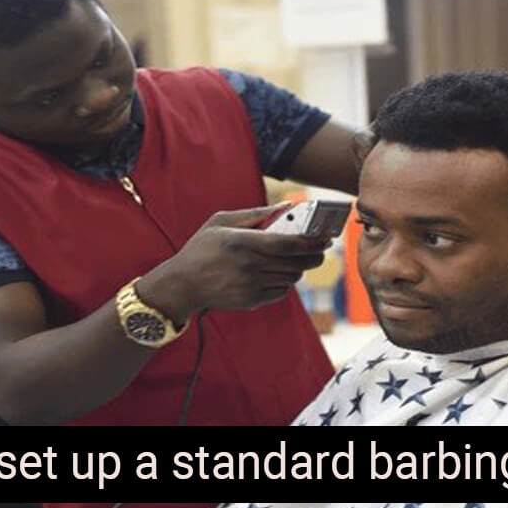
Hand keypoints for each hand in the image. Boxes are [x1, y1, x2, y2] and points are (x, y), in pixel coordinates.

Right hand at [136, 204, 330, 320]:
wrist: (182, 285)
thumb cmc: (202, 248)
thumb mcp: (221, 222)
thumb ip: (256, 213)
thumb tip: (286, 207)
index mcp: (242, 242)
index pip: (288, 244)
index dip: (311, 241)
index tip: (325, 236)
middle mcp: (249, 266)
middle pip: (296, 262)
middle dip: (314, 255)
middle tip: (320, 248)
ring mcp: (251, 286)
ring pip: (292, 277)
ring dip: (298, 267)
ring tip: (296, 259)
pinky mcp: (252, 301)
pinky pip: (282, 291)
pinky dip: (285, 281)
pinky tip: (276, 273)